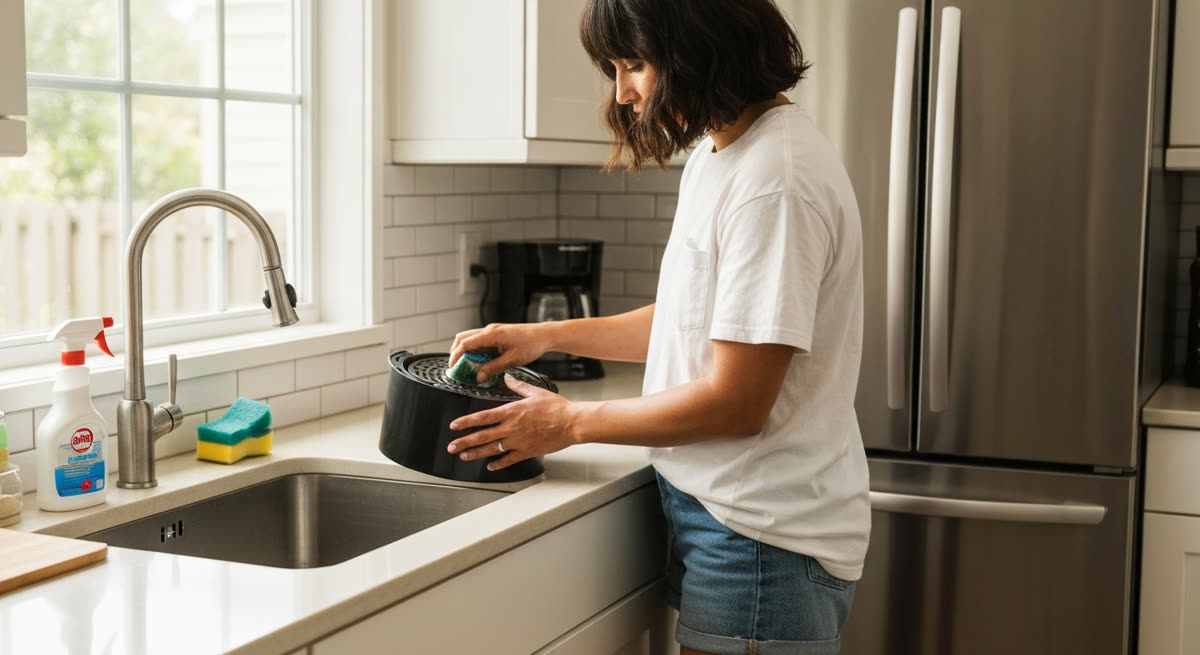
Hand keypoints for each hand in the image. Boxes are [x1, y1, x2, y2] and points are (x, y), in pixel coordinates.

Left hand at [446, 375, 579, 469]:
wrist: (572, 423)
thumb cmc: (557, 408)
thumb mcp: (535, 392)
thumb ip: (518, 385)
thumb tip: (507, 378)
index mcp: (512, 411)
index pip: (483, 417)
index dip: (466, 422)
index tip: (454, 425)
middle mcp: (511, 428)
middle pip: (482, 436)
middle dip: (464, 441)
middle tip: (451, 446)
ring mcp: (518, 442)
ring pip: (492, 449)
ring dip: (475, 453)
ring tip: (464, 456)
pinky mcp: (527, 452)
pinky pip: (509, 459)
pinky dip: (498, 463)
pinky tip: (490, 466)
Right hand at [450, 323, 551, 382]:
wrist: (544, 336)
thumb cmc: (531, 344)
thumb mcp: (511, 360)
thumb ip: (493, 368)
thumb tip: (479, 377)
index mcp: (491, 334)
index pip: (465, 343)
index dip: (455, 356)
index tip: (453, 367)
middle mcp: (489, 330)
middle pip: (463, 338)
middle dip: (456, 352)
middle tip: (457, 367)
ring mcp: (492, 330)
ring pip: (470, 338)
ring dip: (466, 351)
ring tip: (468, 366)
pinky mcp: (496, 333)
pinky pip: (480, 340)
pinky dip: (475, 350)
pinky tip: (480, 361)